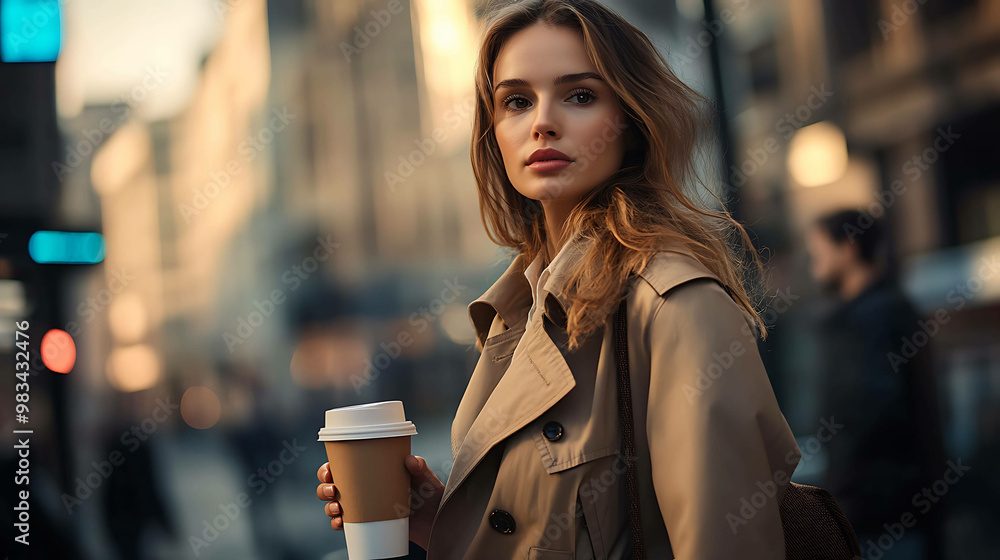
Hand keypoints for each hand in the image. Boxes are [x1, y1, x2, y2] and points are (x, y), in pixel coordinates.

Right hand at [315, 454, 444, 550]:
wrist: (440, 521)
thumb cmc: (433, 495)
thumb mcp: (426, 479)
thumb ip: (420, 467)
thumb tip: (411, 460)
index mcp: (374, 472)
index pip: (345, 466)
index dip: (329, 468)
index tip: (329, 471)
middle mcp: (367, 489)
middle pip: (334, 486)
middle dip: (325, 488)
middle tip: (333, 490)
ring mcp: (367, 507)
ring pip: (336, 506)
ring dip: (328, 507)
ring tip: (337, 509)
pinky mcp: (371, 524)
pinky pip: (348, 525)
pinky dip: (338, 524)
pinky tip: (339, 523)